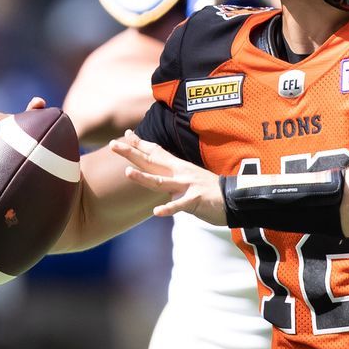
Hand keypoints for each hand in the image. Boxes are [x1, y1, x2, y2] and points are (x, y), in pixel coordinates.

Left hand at [109, 130, 226, 225]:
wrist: (234, 198)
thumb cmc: (210, 190)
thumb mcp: (190, 177)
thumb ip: (174, 174)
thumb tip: (159, 171)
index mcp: (179, 167)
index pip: (156, 152)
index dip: (139, 144)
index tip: (124, 135)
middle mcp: (180, 173)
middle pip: (152, 162)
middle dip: (132, 153)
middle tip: (113, 144)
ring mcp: (187, 186)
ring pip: (161, 181)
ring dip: (144, 178)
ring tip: (126, 173)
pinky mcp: (195, 200)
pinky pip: (180, 205)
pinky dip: (168, 209)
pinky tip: (157, 213)